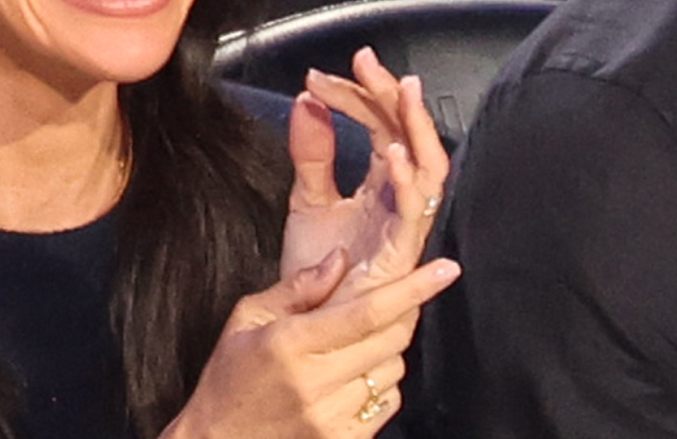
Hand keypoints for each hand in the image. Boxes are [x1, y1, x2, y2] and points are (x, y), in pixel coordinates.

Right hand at [164, 248, 461, 438]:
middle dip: (399, 314)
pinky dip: (378, 384)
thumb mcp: (247, 320)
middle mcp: (316, 383)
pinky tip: (347, 381)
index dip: (413, 287)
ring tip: (347, 351)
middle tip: (379, 308)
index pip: (368, 311)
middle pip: (390, 337)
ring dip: (384, 351)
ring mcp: (332, 417)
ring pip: (392, 369)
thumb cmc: (229, 379)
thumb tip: (340, 259)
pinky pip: (386, 401)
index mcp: (292, 344)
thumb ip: (297, 287)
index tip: (447, 268)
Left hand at [281, 47, 450, 297]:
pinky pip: (414, 213)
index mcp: (382, 183)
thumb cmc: (318, 273)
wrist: (310, 327)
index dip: (357, 94)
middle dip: (391, 95)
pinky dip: (408, 181)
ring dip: (417, 126)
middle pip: (410, 134)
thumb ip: (311, 152)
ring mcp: (405, 224)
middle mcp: (400, 198)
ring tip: (401, 89)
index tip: (320, 76)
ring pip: (431, 165)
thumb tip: (308, 100)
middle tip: (364, 62)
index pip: (381, 124)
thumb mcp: (308, 200)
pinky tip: (392, 153)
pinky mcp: (401, 254)